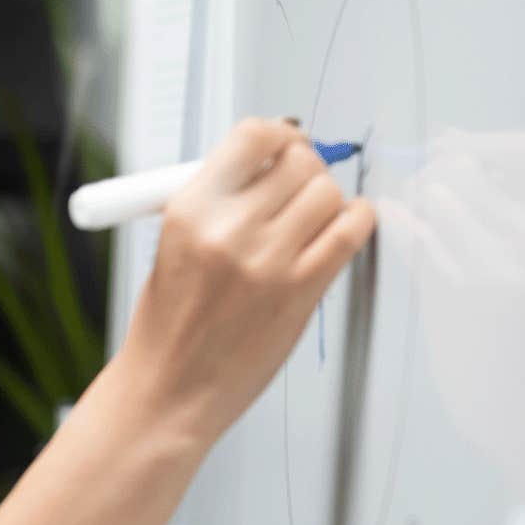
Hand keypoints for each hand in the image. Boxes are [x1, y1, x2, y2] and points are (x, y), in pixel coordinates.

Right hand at [116, 116, 378, 445]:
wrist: (169, 390)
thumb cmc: (168, 326)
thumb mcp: (172, 246)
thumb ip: (219, 202)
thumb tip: (268, 164)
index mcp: (190, 211)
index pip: (252, 137)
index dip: (278, 134)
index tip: (284, 142)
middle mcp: (230, 230)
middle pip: (298, 161)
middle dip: (305, 166)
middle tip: (300, 182)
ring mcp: (270, 261)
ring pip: (328, 193)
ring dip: (327, 197)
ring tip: (313, 215)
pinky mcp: (302, 291)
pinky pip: (351, 232)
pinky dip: (356, 220)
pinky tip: (344, 225)